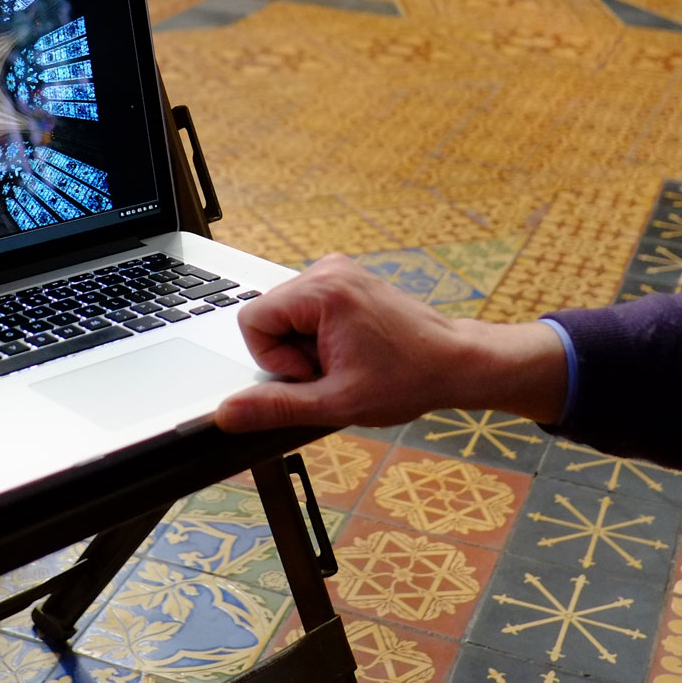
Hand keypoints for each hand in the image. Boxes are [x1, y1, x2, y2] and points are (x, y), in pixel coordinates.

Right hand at [213, 253, 567, 432]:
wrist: (453, 362)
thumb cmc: (406, 379)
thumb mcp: (335, 402)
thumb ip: (275, 407)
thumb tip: (228, 412)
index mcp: (322, 291)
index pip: (252, 321)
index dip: (274, 359)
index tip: (314, 373)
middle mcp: (327, 269)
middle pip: (268, 316)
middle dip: (291, 352)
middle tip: (333, 368)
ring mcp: (338, 270)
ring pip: (286, 315)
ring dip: (305, 345)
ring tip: (345, 359)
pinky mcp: (346, 278)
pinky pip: (306, 309)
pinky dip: (318, 334)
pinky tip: (350, 348)